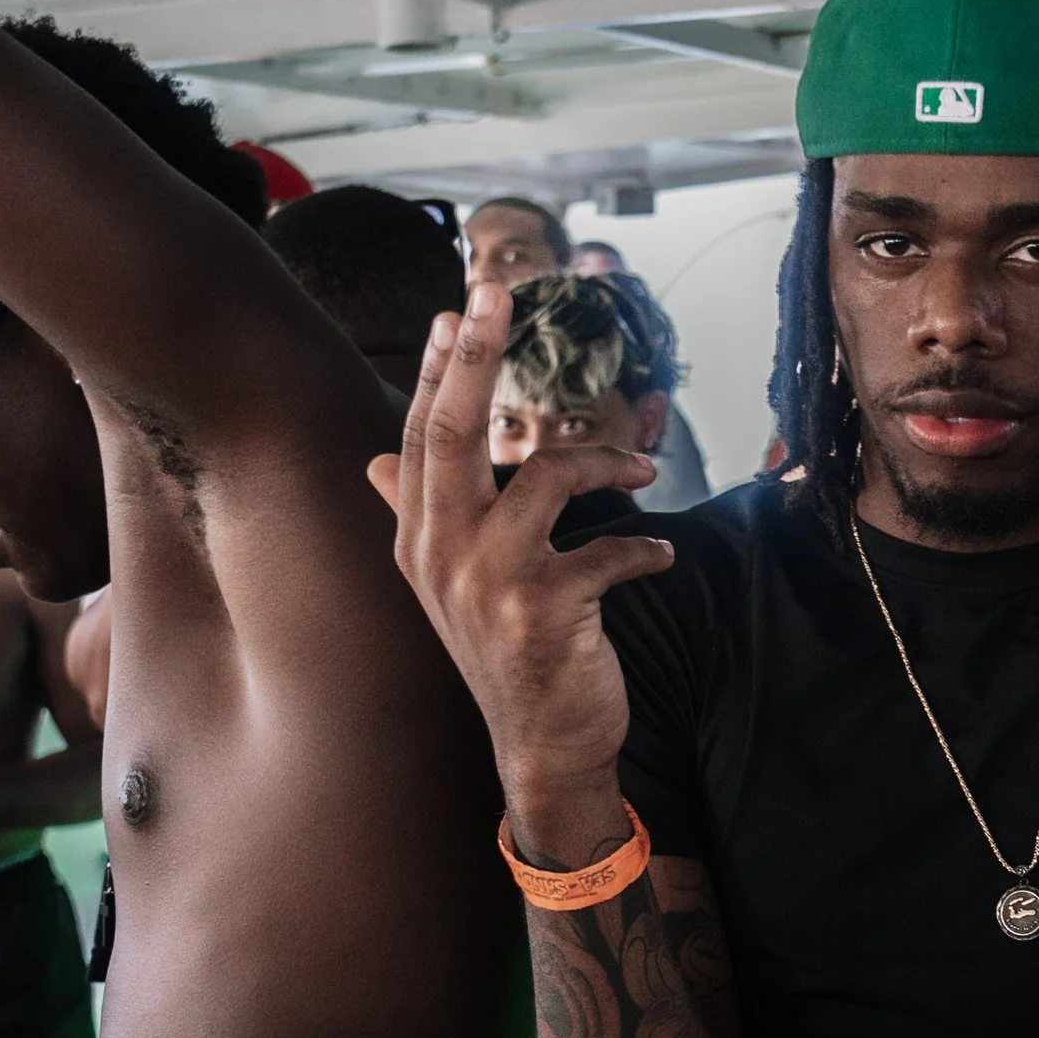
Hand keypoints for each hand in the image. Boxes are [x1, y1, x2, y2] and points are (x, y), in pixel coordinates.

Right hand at [369, 287, 673, 862]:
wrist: (541, 748)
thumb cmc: (506, 654)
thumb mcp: (451, 584)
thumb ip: (418, 515)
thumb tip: (377, 460)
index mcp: (419, 540)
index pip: (422, 437)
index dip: (438, 370)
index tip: (456, 309)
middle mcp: (442, 555)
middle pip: (453, 433)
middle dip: (473, 355)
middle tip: (493, 290)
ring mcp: (488, 583)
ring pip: (544, 475)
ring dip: (605, 461)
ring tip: (644, 467)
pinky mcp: (543, 611)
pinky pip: (606, 550)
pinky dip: (643, 547)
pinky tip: (661, 555)